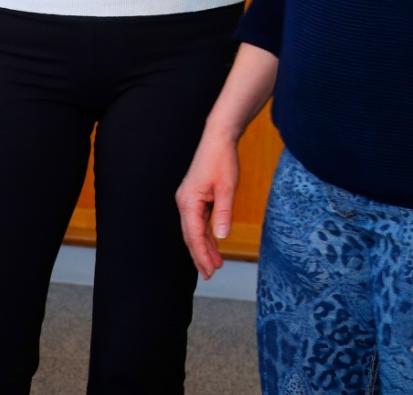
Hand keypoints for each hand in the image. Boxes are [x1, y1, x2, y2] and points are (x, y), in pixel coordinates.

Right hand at [175, 131, 240, 279]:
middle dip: (201, 256)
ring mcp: (189, 200)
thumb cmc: (222, 160)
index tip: (210, 270)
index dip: (202, 255)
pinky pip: (199, 221)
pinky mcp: (196, 197)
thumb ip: (223, 213)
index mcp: (188, 201)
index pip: (194, 235)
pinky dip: (206, 234)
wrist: (218, 139)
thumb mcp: (227, 187)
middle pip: (191, 236)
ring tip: (215, 264)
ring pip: (195, 230)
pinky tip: (214, 243)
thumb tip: (222, 237)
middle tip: (211, 274)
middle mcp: (185, 202)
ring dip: (205, 246)